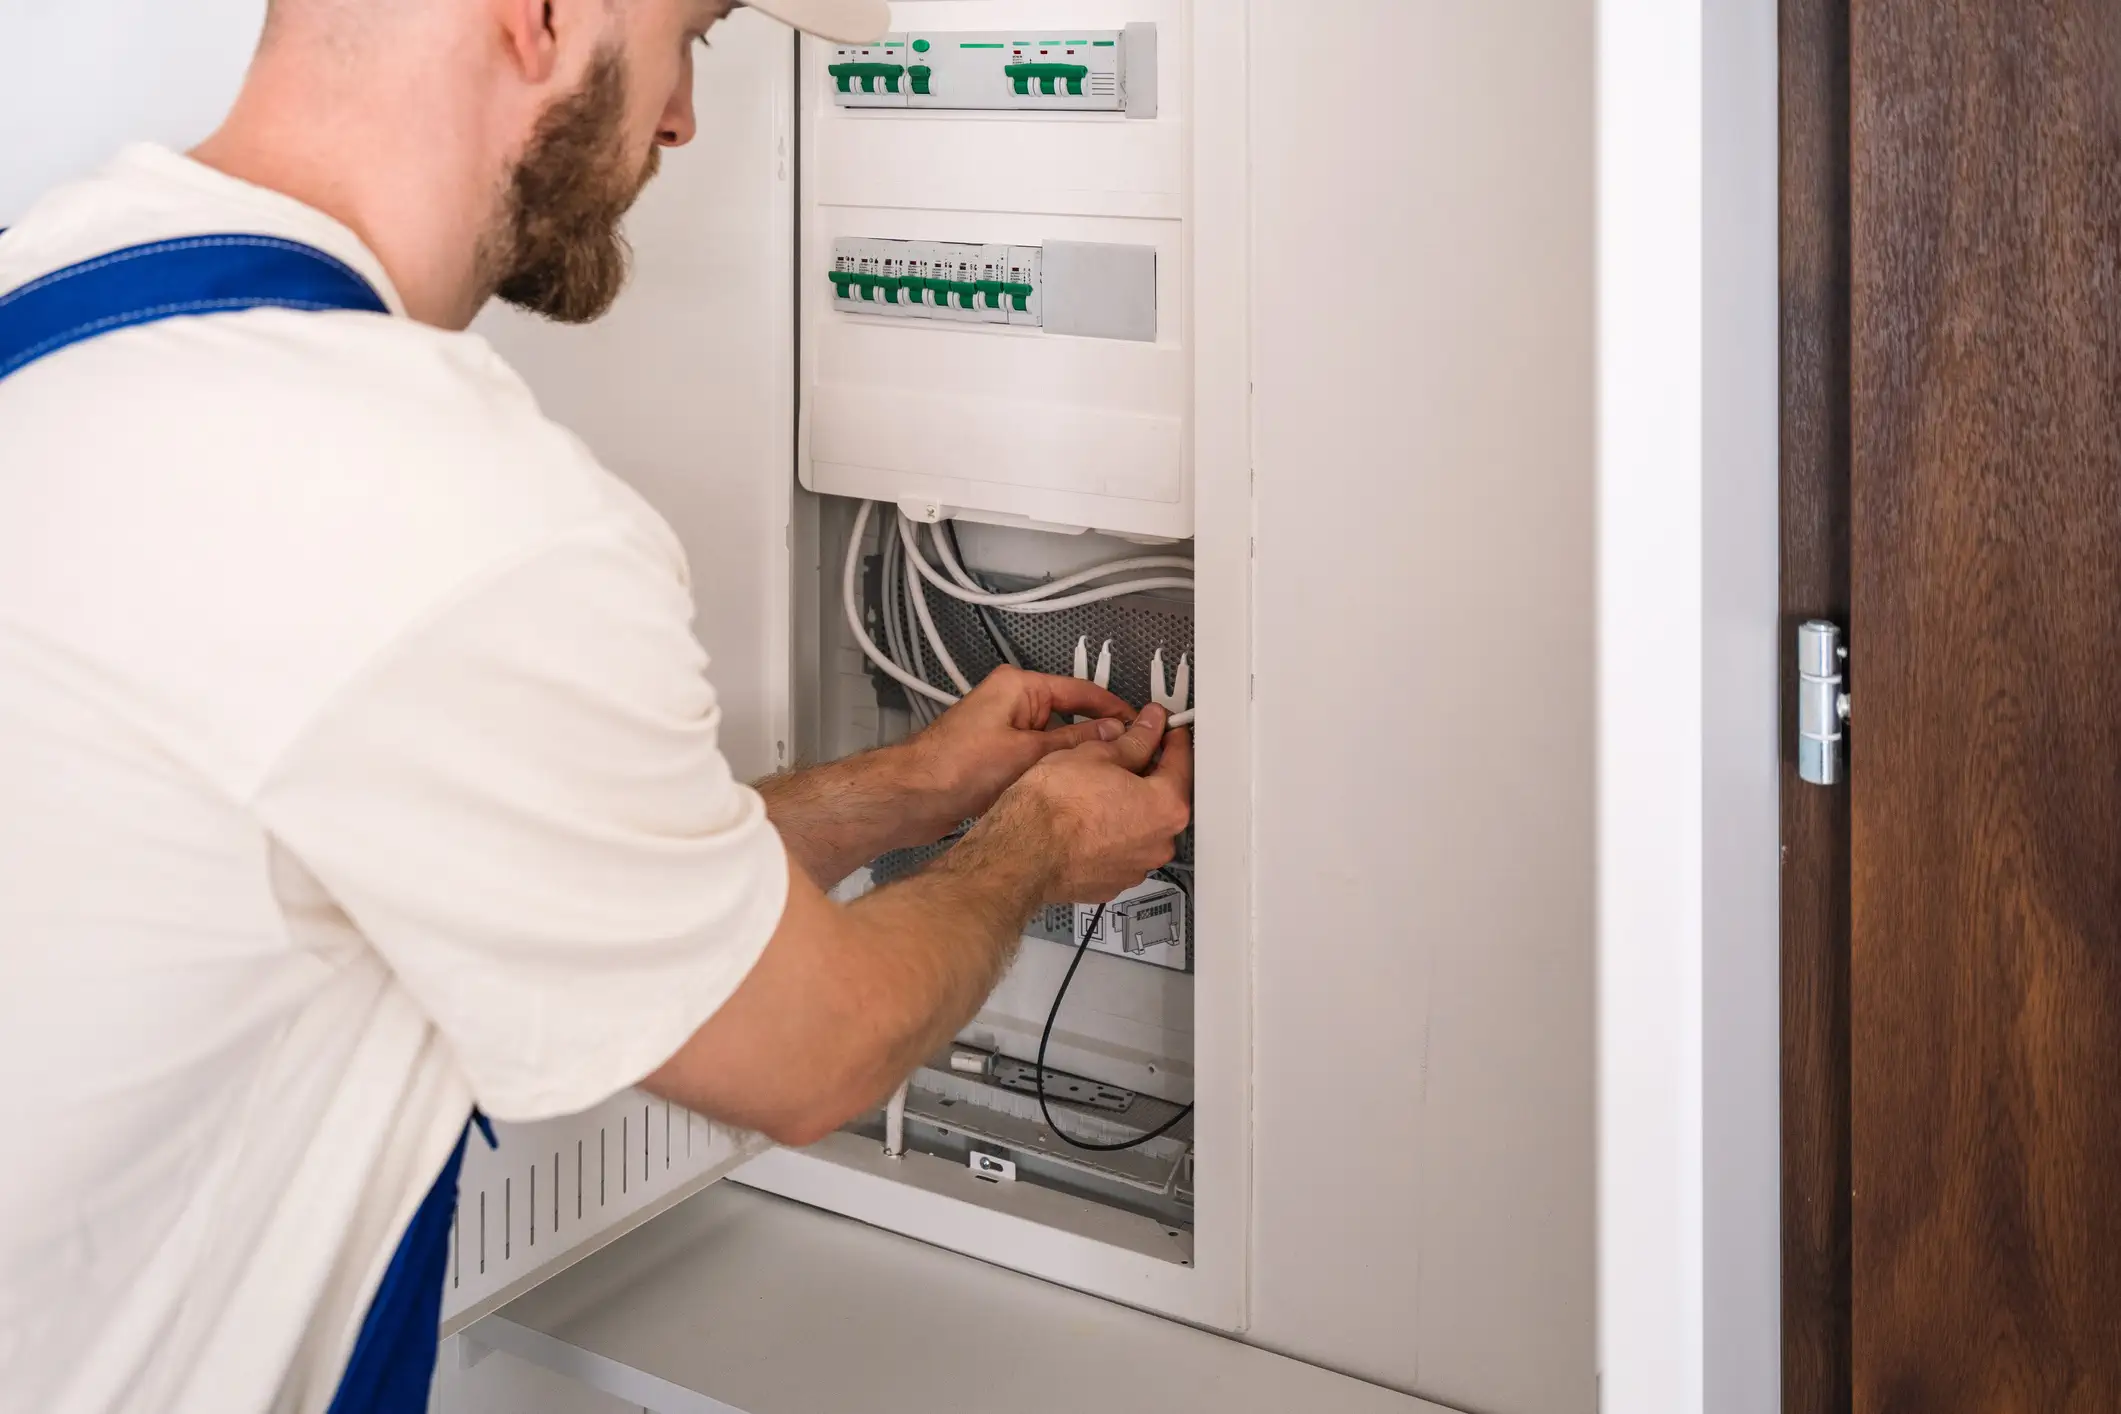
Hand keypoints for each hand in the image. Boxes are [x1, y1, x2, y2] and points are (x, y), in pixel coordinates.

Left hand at [902, 666, 1134, 828]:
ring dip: (1072, 758)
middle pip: (1069, 714)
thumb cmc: (954, 767)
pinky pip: (1036, 758)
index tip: (1139, 726)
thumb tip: (1111, 734)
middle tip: (1126, 755)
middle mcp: (1011, 702)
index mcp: (1019, 686)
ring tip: (1100, 775)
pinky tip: (1067, 789)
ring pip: (1054, 741)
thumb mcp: (1028, 753)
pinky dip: (1052, 770)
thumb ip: (1074, 742)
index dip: (1114, 710)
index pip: (1081, 690)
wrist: (913, 797)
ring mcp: (1003, 729)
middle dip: (1095, 737)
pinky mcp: (996, 755)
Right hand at [978, 705, 1194, 903]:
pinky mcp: (1111, 882)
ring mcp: (1135, 867)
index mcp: (1166, 806)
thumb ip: (1133, 740)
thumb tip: (1147, 728)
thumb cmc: (1053, 808)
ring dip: (1126, 807)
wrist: (1020, 852)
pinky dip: (1109, 834)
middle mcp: (1159, 842)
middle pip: (1163, 797)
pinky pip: (1119, 850)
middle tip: (1123, 754)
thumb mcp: (1096, 754)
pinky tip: (1086, 819)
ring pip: (1140, 826)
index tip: (1161, 728)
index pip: (1181, 761)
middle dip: (1147, 774)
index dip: (1169, 737)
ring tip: (1095, 789)